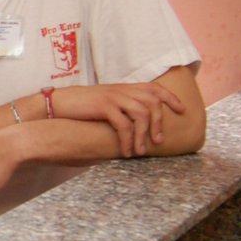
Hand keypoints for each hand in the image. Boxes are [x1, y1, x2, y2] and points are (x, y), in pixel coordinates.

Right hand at [51, 83, 186, 156]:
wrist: (58, 103)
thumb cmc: (81, 107)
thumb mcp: (106, 103)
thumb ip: (122, 107)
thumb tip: (138, 123)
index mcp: (125, 88)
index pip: (155, 88)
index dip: (171, 98)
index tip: (182, 110)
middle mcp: (122, 89)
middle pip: (152, 103)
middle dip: (159, 123)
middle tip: (159, 142)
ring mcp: (113, 97)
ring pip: (141, 115)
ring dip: (144, 135)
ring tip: (140, 152)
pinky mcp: (104, 106)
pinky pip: (123, 124)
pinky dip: (127, 140)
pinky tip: (126, 151)